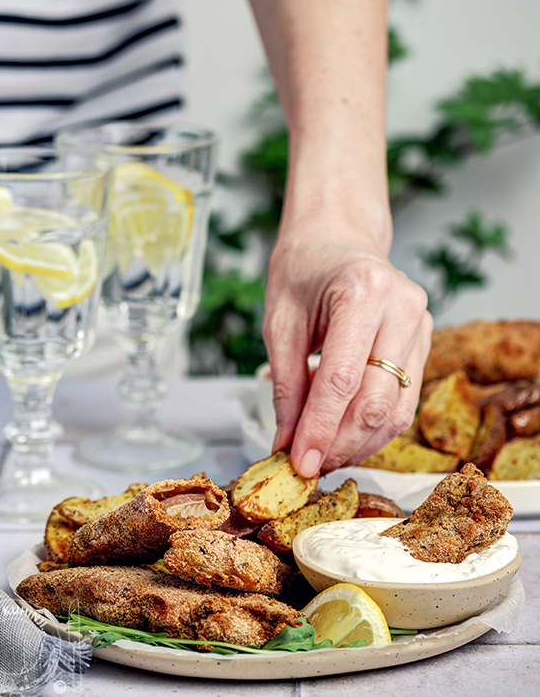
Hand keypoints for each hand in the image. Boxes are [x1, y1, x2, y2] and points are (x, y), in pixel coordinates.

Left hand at [263, 228, 432, 477]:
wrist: (335, 240)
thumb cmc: (305, 270)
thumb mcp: (280, 321)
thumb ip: (285, 384)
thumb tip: (288, 442)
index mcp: (363, 291)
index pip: (343, 378)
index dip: (320, 427)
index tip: (299, 461)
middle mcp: (402, 306)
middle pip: (376, 400)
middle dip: (339, 442)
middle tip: (307, 465)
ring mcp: (421, 324)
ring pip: (396, 409)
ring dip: (358, 443)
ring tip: (323, 455)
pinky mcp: (425, 342)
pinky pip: (404, 400)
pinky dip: (374, 427)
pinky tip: (346, 436)